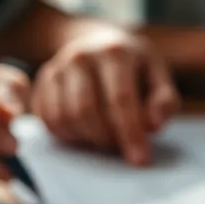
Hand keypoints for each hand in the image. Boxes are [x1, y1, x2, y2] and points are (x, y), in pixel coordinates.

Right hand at [32, 25, 178, 165]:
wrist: (95, 44)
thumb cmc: (132, 66)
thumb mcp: (157, 75)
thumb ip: (163, 100)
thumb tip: (152, 125)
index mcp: (115, 52)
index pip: (120, 99)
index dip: (130, 133)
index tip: (140, 160)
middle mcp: (81, 56)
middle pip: (87, 111)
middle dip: (106, 139)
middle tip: (120, 147)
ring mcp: (57, 68)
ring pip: (65, 119)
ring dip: (86, 139)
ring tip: (105, 136)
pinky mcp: (41, 83)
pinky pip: (49, 121)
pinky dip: (68, 135)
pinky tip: (85, 131)